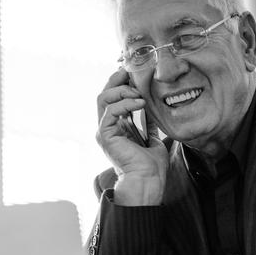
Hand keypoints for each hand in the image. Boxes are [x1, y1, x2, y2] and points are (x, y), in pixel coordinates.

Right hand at [95, 69, 168, 205]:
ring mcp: (104, 130)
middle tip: (131, 72)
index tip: (135, 75)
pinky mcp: (104, 134)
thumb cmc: (151, 166)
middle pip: (105, 94)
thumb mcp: (152, 137)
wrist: (148, 182)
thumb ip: (149, 122)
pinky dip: (125, 103)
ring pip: (103, 98)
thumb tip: (152, 108)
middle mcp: (107, 127)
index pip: (113, 98)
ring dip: (122, 90)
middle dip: (117, 80)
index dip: (122, 84)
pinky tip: (140, 103)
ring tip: (139, 93)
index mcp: (116, 127)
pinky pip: (110, 110)